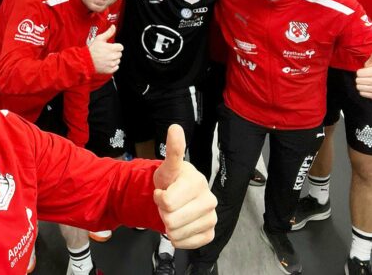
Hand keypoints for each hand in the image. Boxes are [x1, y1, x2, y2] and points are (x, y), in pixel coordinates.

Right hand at [88, 25, 122, 73]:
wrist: (85, 61)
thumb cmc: (92, 50)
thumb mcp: (99, 38)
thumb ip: (108, 32)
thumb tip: (113, 27)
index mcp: (111, 48)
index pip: (121, 47)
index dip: (116, 46)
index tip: (111, 47)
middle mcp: (112, 57)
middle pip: (120, 54)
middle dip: (115, 52)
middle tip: (107, 52)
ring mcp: (111, 64)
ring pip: (118, 60)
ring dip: (114, 59)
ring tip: (106, 57)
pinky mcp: (109, 70)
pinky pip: (116, 67)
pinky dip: (112, 66)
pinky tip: (106, 63)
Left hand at [153, 125, 216, 248]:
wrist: (175, 196)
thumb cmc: (171, 181)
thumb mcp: (167, 167)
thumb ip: (173, 150)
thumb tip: (175, 127)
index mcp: (198, 182)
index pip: (167, 202)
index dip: (159, 198)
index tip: (162, 191)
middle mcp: (210, 200)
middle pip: (171, 220)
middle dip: (163, 213)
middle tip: (167, 204)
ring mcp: (212, 217)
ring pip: (177, 234)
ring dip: (169, 226)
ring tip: (174, 213)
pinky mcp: (210, 233)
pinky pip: (188, 244)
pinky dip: (178, 239)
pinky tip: (180, 227)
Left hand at [356, 47, 371, 99]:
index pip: (359, 73)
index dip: (359, 73)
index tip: (364, 72)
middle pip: (358, 81)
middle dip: (359, 79)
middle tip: (364, 78)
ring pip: (360, 87)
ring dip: (360, 85)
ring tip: (365, 83)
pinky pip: (362, 93)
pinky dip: (362, 91)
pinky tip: (367, 88)